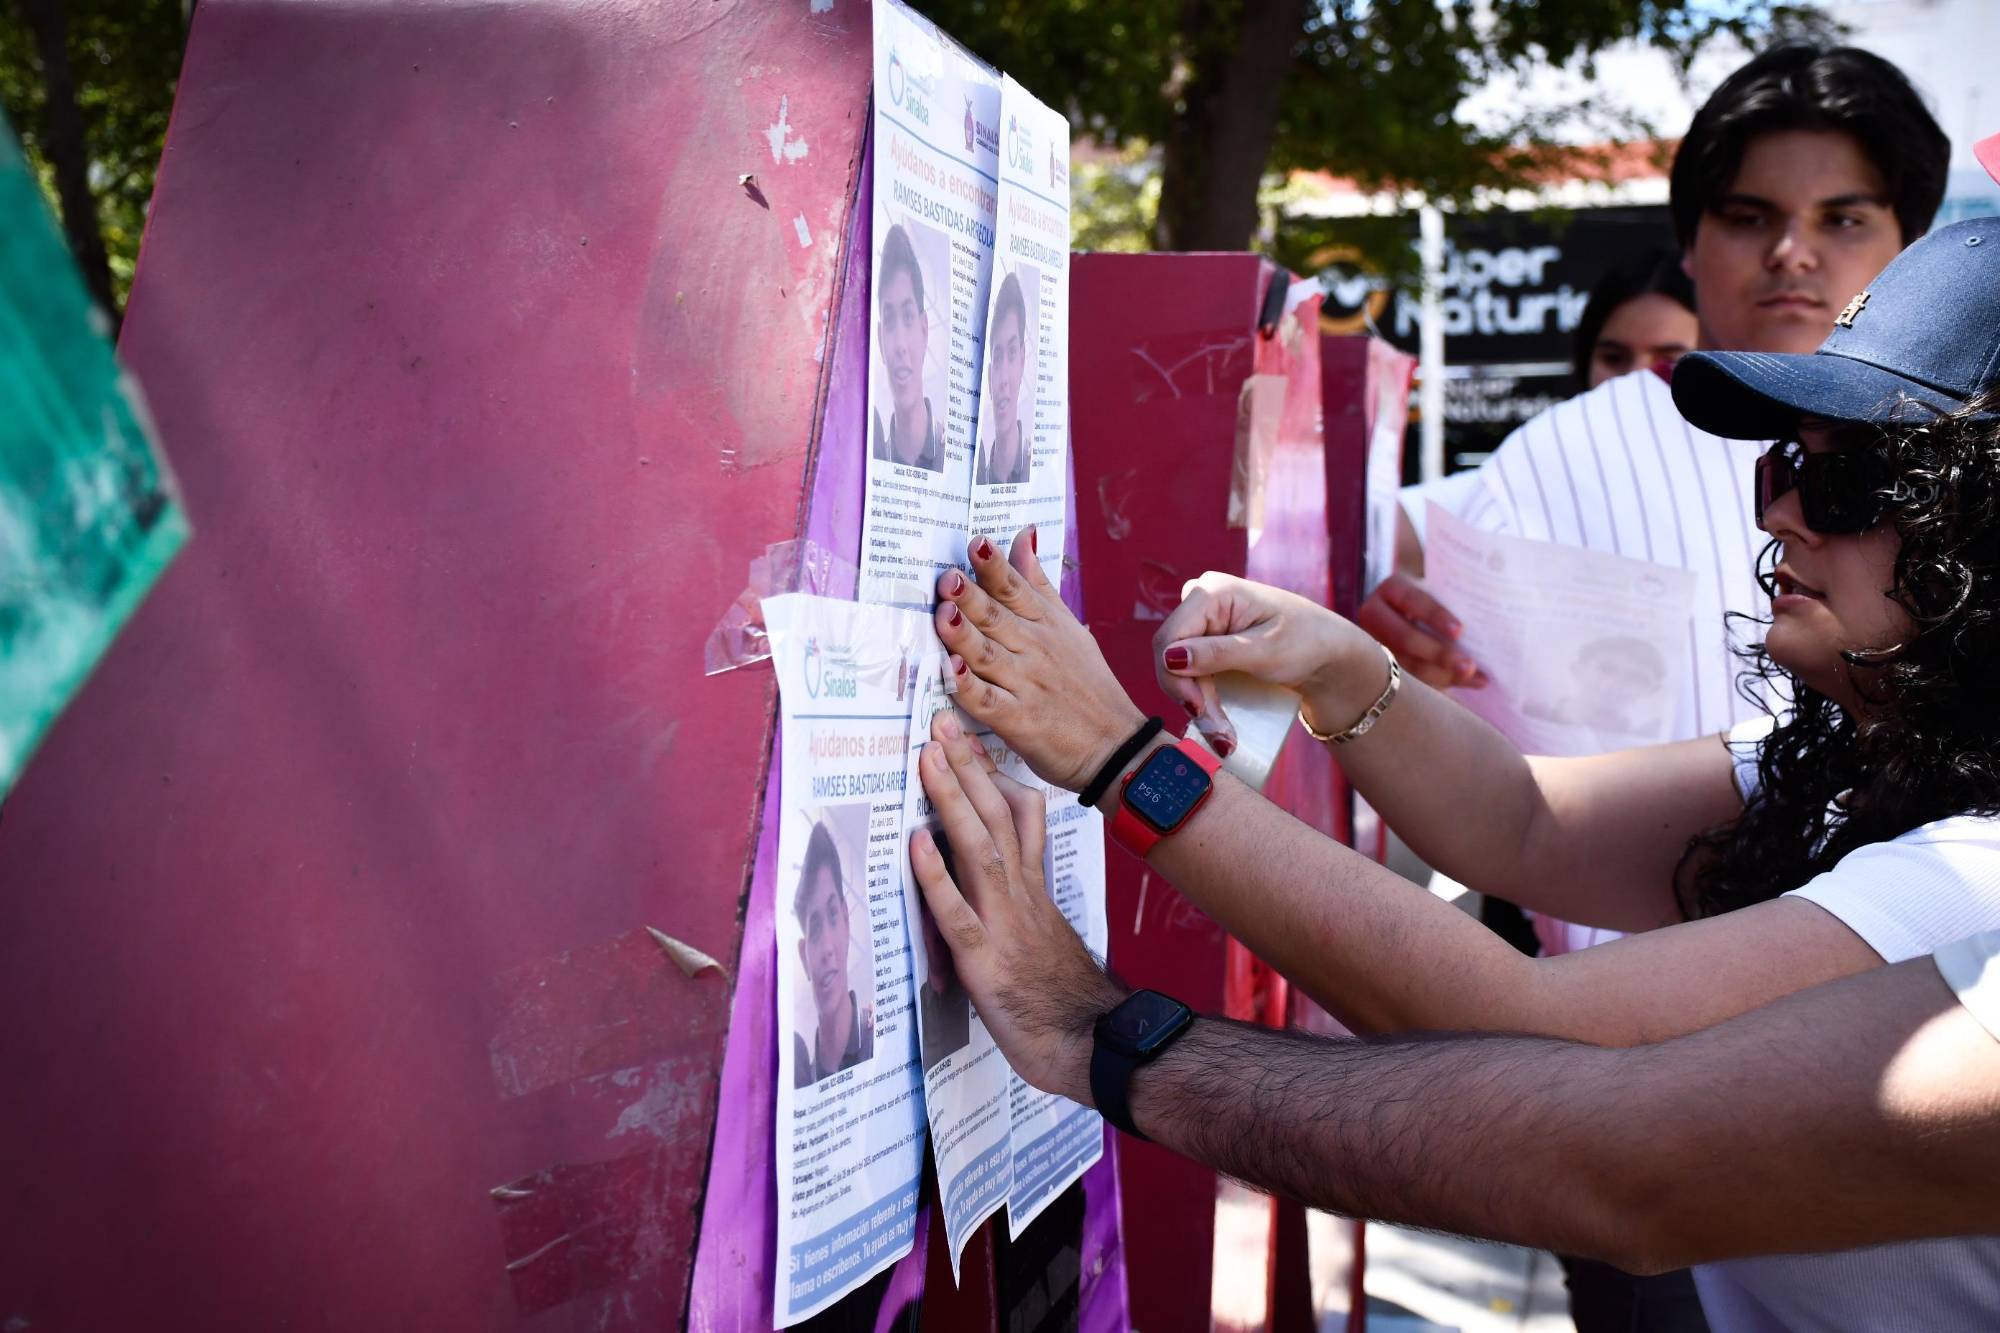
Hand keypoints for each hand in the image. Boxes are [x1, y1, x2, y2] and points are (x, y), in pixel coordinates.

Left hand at [909, 708, 1125, 1102]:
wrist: (1093, 1044)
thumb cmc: (1065, 995)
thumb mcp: (1050, 928)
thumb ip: (1031, 890)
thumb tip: (1016, 855)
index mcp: (1034, 887)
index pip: (1018, 815)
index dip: (994, 771)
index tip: (971, 733)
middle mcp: (1020, 894)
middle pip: (997, 817)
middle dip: (968, 765)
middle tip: (942, 720)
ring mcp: (1003, 923)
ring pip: (978, 848)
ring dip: (952, 799)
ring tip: (929, 758)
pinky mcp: (984, 961)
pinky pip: (956, 912)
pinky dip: (934, 876)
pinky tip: (916, 843)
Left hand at [935, 529, 1146, 791]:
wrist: (1116, 746)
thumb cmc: (1088, 684)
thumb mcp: (1068, 626)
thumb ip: (1038, 583)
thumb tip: (1021, 534)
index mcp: (1045, 625)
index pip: (1015, 588)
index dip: (994, 566)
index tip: (975, 542)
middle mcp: (1034, 650)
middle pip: (997, 617)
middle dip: (972, 596)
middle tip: (948, 577)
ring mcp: (1026, 685)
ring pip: (987, 655)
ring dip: (963, 635)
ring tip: (943, 614)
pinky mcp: (1019, 721)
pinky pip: (988, 701)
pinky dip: (968, 687)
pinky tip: (949, 672)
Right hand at [1152, 573, 1359, 741]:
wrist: (1327, 654)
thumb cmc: (1306, 641)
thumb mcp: (1265, 650)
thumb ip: (1217, 653)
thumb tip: (1171, 658)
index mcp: (1213, 591)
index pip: (1170, 637)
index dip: (1175, 676)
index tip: (1198, 710)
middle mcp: (1200, 601)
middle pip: (1170, 655)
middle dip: (1190, 696)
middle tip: (1218, 733)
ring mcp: (1203, 622)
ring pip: (1177, 668)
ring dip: (1197, 703)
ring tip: (1223, 737)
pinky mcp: (1207, 642)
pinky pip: (1190, 672)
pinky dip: (1202, 699)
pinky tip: (1218, 723)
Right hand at [1353, 573, 1485, 690]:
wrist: (1410, 614)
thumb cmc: (1435, 599)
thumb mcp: (1438, 592)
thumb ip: (1454, 602)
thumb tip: (1488, 626)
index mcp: (1390, 590)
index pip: (1411, 599)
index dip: (1435, 615)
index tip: (1459, 631)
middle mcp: (1373, 616)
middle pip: (1404, 637)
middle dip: (1439, 653)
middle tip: (1468, 665)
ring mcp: (1374, 644)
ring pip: (1405, 665)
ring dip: (1441, 674)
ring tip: (1471, 677)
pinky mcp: (1380, 667)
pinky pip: (1408, 681)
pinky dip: (1440, 683)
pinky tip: (1465, 683)